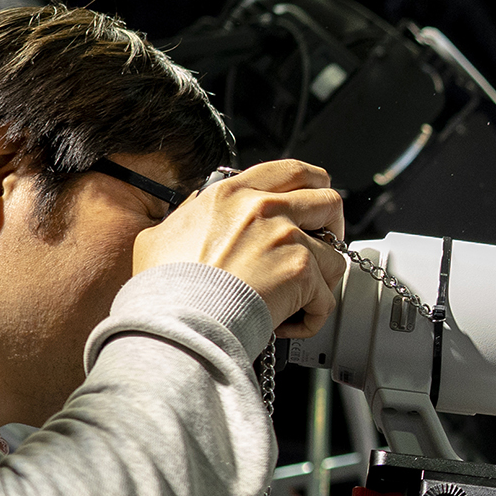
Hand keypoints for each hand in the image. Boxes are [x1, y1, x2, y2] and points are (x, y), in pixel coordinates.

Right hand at [132, 159, 345, 337]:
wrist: (178, 320)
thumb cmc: (165, 288)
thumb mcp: (161, 236)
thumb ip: (187, 217)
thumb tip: (194, 210)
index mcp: (234, 194)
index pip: (291, 171)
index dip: (313, 184)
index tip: (316, 201)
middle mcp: (265, 208)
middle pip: (329, 201)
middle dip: (333, 227)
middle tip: (321, 251)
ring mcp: (286, 238)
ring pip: (334, 255)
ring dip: (320, 281)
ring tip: (296, 301)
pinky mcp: (301, 271)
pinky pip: (325, 298)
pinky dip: (311, 317)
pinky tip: (285, 324)